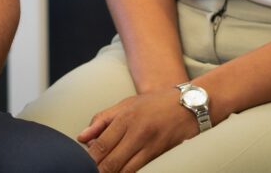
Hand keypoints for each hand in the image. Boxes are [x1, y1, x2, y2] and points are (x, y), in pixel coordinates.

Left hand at [77, 89, 198, 172]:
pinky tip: (120, 172)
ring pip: (124, 170)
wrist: (189, 104)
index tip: (82, 164)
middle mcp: (136, 132)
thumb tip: (81, 137)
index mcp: (125, 117)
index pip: (101, 145)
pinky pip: (139, 170)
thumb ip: (101, 120)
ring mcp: (149, 145)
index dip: (89, 159)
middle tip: (90, 172)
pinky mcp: (159, 154)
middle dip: (98, 170)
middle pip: (110, 161)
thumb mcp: (126, 104)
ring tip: (104, 172)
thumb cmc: (155, 104)